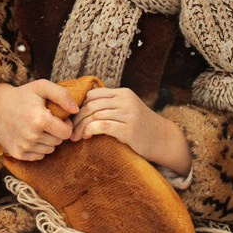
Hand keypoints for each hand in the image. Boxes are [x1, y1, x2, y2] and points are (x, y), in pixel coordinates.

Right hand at [0, 80, 77, 161]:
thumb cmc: (22, 96)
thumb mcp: (42, 87)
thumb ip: (62, 95)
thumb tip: (76, 110)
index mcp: (40, 119)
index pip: (67, 132)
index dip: (66, 125)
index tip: (59, 118)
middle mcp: (31, 136)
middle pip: (58, 142)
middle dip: (56, 132)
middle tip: (46, 121)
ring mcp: (24, 147)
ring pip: (49, 150)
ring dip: (48, 141)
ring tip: (37, 128)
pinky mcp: (17, 154)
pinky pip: (39, 156)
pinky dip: (38, 148)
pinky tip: (30, 136)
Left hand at [70, 87, 191, 176]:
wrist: (164, 139)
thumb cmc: (141, 127)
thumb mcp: (127, 109)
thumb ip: (110, 105)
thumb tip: (82, 108)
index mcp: (123, 93)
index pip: (93, 94)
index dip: (79, 106)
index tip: (72, 119)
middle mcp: (126, 101)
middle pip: (91, 105)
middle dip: (76, 118)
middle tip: (69, 131)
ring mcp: (129, 114)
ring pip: (95, 115)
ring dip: (81, 127)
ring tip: (74, 137)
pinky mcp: (129, 130)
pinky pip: (103, 126)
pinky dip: (90, 130)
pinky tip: (86, 137)